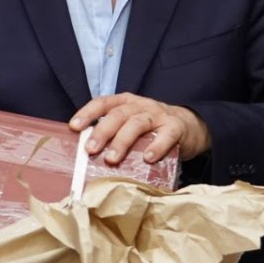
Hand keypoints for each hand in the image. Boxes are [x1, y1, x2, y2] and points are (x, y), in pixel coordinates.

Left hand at [70, 92, 210, 163]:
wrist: (189, 127)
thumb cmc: (151, 130)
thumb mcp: (131, 126)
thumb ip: (113, 135)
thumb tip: (85, 156)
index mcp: (125, 103)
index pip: (103, 103)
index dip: (87, 113)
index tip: (73, 127)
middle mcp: (140, 105)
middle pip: (118, 115)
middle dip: (102, 132)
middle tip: (90, 150)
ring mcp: (158, 115)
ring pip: (137, 124)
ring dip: (122, 141)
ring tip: (112, 159)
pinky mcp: (176, 127)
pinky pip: (166, 135)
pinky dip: (156, 146)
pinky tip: (148, 158)